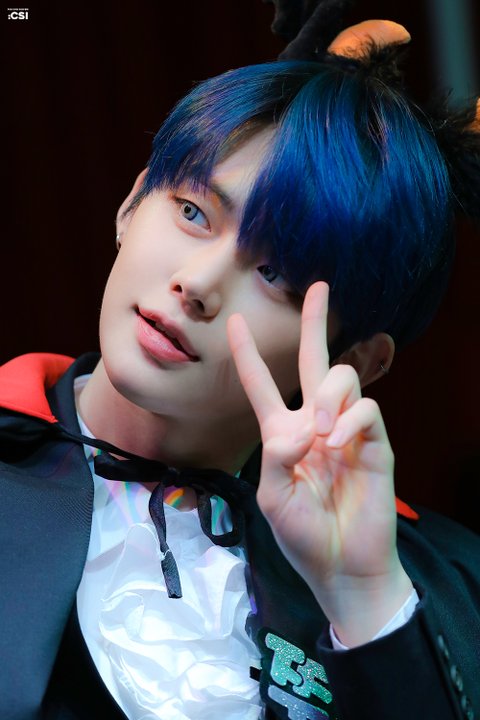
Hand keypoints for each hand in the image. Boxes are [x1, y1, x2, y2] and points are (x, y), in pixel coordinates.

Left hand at [227, 282, 412, 645]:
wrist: (343, 566)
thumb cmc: (303, 535)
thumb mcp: (272, 496)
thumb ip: (275, 457)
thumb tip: (302, 427)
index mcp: (284, 434)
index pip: (263, 386)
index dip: (247, 356)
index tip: (235, 323)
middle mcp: (315, 423)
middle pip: (315, 361)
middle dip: (315, 323)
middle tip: (317, 286)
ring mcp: (347, 430)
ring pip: (342, 379)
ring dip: (327, 396)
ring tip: (320, 431)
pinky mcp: (375, 443)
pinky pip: (365, 410)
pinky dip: (349, 421)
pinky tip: (336, 444)